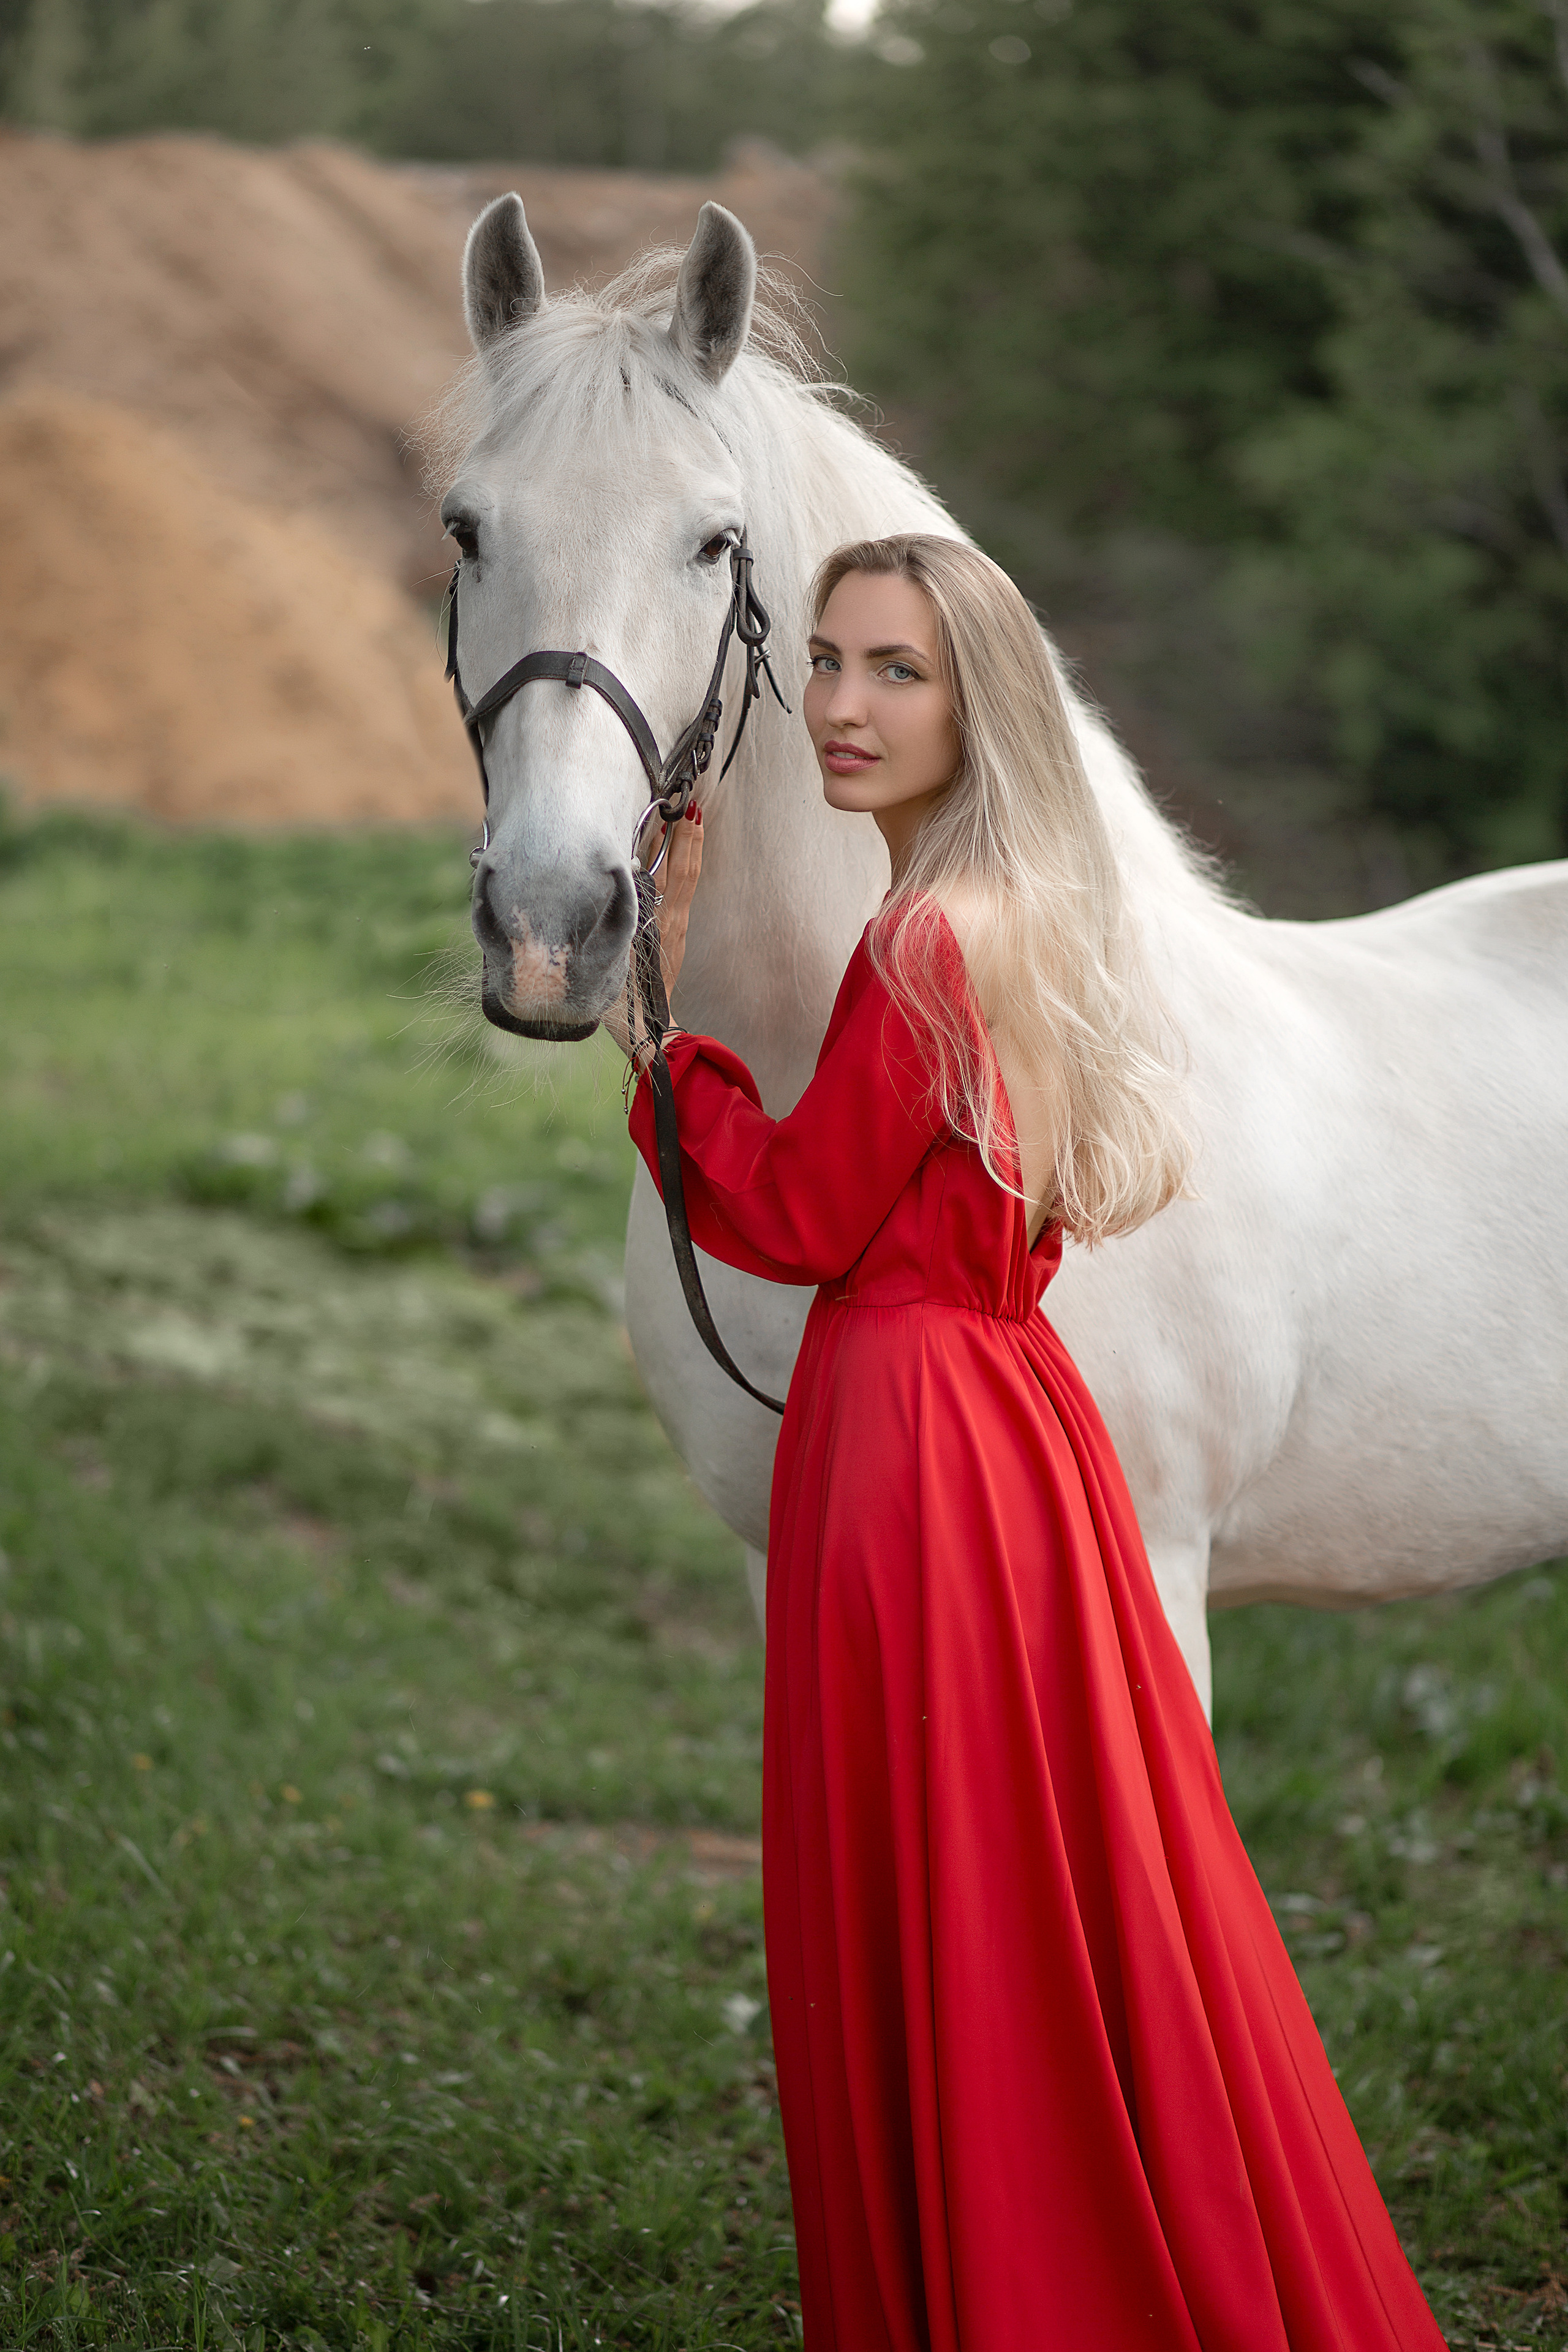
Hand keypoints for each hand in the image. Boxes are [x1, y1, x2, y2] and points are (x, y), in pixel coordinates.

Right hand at [601, 805, 703, 1059]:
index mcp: (658, 923)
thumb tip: (629, 877)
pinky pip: (682, 893)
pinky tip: (681, 853)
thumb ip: (623, 923)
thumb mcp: (619, 956)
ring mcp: (676, 927)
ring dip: (691, 848)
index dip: (675, 843)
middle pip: (685, 869)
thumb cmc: (625, 998)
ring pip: (688, 879)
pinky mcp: (675, 934)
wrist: (646, 1030)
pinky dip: (684, 867)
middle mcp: (671, 921)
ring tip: (694, 818)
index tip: (675, 813)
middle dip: (688, 836)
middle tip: (691, 805)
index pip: (671, 873)